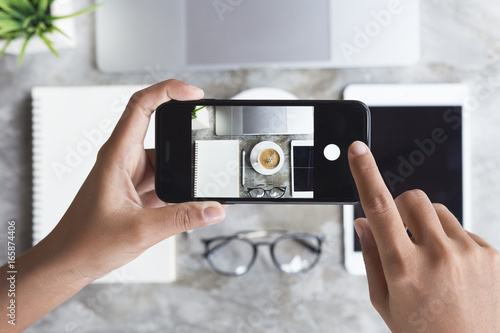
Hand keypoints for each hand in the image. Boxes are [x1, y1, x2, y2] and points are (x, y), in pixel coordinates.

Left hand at [45, 79, 226, 279]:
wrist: (68, 262)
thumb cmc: (86, 243)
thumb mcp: (140, 231)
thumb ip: (182, 219)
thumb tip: (214, 209)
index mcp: (117, 155)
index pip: (142, 106)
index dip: (168, 91)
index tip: (195, 94)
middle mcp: (124, 160)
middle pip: (161, 132)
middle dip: (188, 135)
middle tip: (210, 138)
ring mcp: (131, 176)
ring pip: (167, 160)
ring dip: (185, 169)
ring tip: (205, 179)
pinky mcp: (137, 191)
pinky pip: (165, 180)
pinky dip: (181, 187)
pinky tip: (193, 199)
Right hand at [348, 141, 499, 331]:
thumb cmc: (423, 331)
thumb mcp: (384, 301)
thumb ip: (371, 256)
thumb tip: (362, 222)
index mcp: (403, 268)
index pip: (379, 209)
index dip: (366, 174)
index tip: (359, 150)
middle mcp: (437, 256)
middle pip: (413, 198)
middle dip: (402, 208)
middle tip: (404, 234)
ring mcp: (468, 253)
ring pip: (439, 210)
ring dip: (428, 225)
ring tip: (432, 259)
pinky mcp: (490, 254)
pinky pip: (463, 228)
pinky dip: (452, 240)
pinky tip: (454, 268)